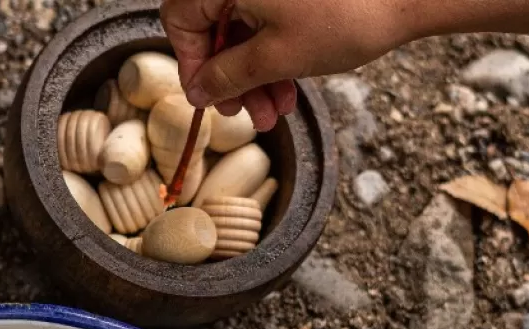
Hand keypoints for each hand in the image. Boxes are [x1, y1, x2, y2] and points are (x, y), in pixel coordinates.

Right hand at [159, 0, 405, 129]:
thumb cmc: (346, 16)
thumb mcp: (275, 58)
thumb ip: (226, 76)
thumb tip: (198, 91)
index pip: (181, 19)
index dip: (192, 64)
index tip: (210, 97)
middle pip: (214, 25)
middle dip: (231, 76)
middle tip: (248, 113)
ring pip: (244, 27)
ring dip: (255, 74)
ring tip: (276, 109)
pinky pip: (268, 18)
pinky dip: (274, 53)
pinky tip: (289, 85)